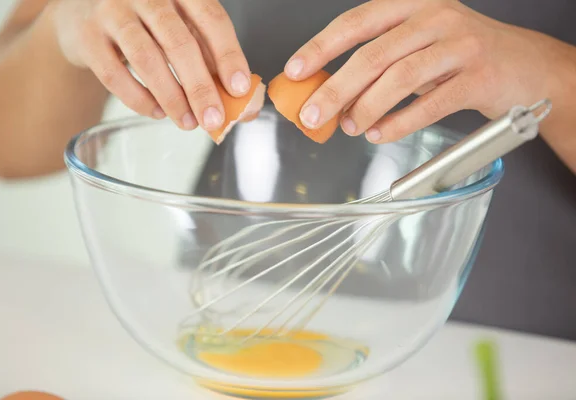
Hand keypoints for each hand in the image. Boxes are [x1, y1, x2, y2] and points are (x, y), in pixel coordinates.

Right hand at [49, 0, 250, 130]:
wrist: (82, 13)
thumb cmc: (146, 24)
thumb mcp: (181, 28)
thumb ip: (209, 59)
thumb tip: (243, 104)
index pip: (211, 19)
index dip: (228, 55)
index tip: (239, 89)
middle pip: (179, 42)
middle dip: (200, 87)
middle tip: (213, 120)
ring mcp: (112, 11)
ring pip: (147, 58)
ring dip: (172, 97)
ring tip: (188, 122)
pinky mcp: (87, 36)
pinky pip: (114, 74)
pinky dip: (139, 99)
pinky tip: (156, 112)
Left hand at [286, 0, 552, 142]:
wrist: (526, 67)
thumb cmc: (462, 57)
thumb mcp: (420, 46)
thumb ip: (381, 63)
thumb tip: (332, 95)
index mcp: (414, 4)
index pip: (358, 22)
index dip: (322, 46)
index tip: (295, 70)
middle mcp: (436, 17)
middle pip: (374, 55)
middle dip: (336, 89)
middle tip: (313, 114)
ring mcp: (460, 45)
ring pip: (400, 79)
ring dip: (367, 109)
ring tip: (350, 128)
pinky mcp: (478, 77)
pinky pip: (429, 104)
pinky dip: (399, 123)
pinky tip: (380, 134)